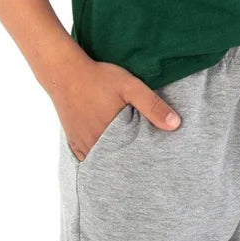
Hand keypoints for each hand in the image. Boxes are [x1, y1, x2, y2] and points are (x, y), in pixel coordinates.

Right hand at [52, 56, 181, 161]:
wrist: (64, 72)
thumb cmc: (98, 78)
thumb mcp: (130, 86)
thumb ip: (152, 106)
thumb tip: (175, 124)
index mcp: (110, 136)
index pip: (131, 160)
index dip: (143, 163)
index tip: (153, 164)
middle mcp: (93, 145)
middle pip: (115, 163)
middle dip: (129, 164)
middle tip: (144, 167)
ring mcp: (81, 145)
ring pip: (101, 162)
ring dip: (113, 161)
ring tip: (128, 161)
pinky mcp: (73, 141)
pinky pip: (87, 158)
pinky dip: (97, 159)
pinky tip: (107, 155)